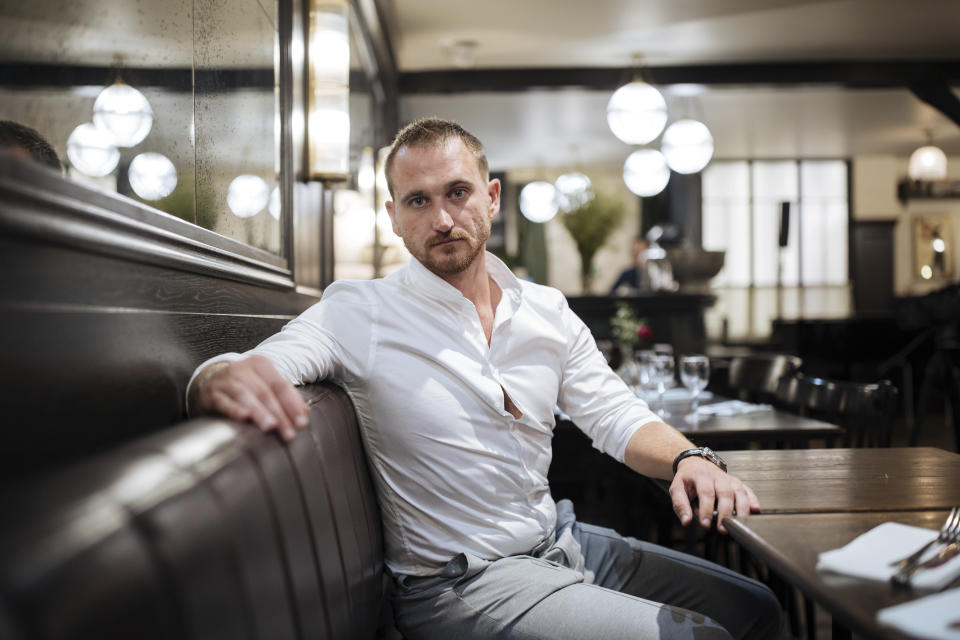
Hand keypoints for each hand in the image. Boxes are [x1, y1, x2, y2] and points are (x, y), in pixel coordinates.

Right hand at [190, 355, 309, 441]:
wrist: (207, 382)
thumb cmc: (243, 387)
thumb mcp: (264, 386)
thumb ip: (284, 397)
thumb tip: (305, 413)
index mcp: (260, 364)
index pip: (280, 385)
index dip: (293, 404)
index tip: (302, 423)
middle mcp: (242, 368)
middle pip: (265, 392)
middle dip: (279, 414)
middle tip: (289, 434)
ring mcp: (225, 380)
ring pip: (245, 395)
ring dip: (260, 412)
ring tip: (271, 427)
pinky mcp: (211, 393)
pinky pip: (223, 401)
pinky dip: (234, 409)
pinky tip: (244, 418)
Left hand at [668, 457, 759, 533]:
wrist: (696, 464)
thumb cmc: (687, 479)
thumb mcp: (676, 488)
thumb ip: (680, 505)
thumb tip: (686, 521)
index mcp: (701, 475)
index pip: (706, 493)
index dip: (706, 510)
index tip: (706, 524)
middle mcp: (717, 476)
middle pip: (725, 493)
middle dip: (725, 513)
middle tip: (723, 528)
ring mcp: (729, 479)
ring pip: (739, 492)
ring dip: (741, 509)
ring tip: (740, 524)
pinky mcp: (737, 483)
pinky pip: (748, 490)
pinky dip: (753, 500)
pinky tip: (755, 510)